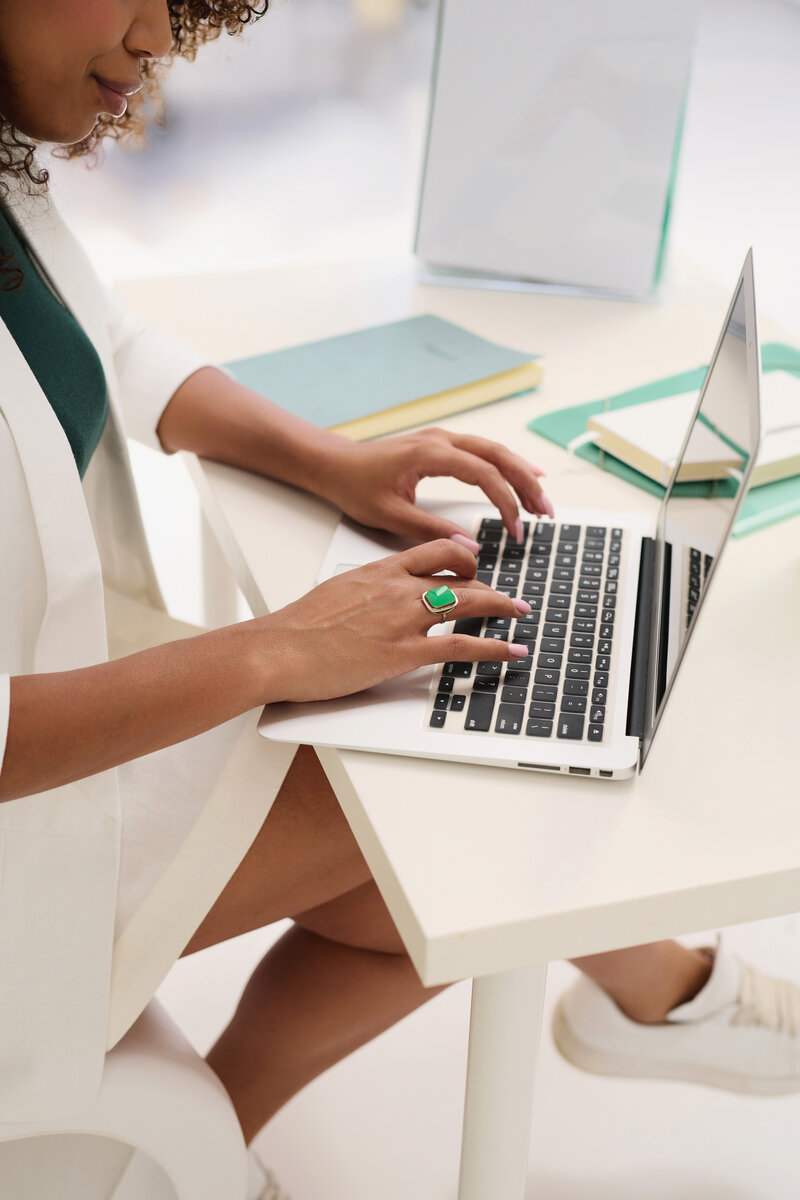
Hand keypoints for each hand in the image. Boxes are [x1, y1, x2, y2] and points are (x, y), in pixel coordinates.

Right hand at [257, 539, 532, 703]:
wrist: (279, 649)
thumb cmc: (297, 628)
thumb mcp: (335, 594)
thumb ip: (364, 593)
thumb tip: (373, 604)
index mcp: (379, 571)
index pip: (432, 551)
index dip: (461, 556)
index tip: (473, 564)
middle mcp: (397, 588)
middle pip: (458, 576)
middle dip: (490, 586)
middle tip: (509, 596)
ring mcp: (403, 619)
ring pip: (468, 604)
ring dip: (502, 608)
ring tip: (521, 613)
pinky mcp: (404, 652)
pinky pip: (462, 646)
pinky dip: (494, 648)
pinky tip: (512, 651)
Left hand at [320, 427, 553, 548]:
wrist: (334, 464)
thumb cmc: (355, 486)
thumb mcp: (391, 515)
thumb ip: (431, 531)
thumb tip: (469, 549)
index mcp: (431, 453)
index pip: (484, 475)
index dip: (506, 503)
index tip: (516, 531)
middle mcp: (442, 440)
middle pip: (499, 456)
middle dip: (527, 484)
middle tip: (547, 513)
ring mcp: (443, 439)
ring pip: (495, 451)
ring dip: (521, 474)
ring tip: (542, 501)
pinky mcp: (441, 446)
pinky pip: (483, 451)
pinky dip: (506, 465)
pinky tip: (523, 476)